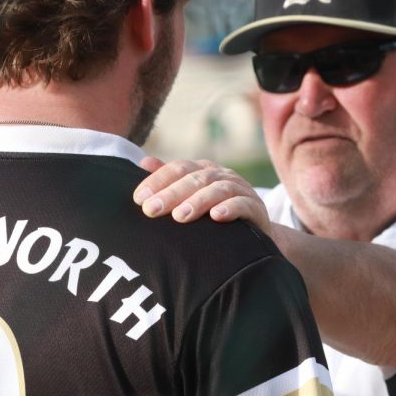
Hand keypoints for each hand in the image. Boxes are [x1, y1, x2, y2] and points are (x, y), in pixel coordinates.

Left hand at [134, 157, 271, 236]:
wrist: (253, 234)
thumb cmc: (215, 214)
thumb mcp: (192, 196)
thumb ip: (170, 180)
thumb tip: (144, 161)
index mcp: (204, 170)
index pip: (179, 168)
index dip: (158, 180)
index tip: (139, 198)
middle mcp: (222, 175)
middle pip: (195, 178)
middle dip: (171, 194)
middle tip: (151, 209)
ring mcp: (241, 190)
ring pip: (218, 189)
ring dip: (198, 201)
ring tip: (180, 216)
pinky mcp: (255, 208)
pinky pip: (243, 204)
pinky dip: (230, 208)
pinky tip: (216, 217)